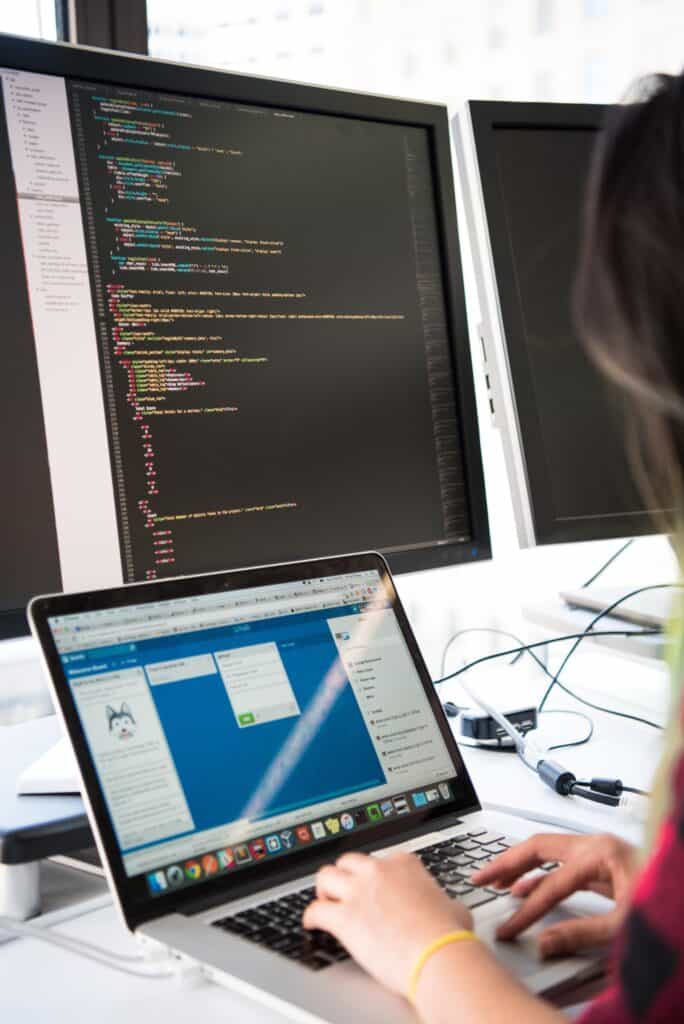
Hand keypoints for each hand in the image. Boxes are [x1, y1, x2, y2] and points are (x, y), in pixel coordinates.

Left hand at [303, 851, 472, 995]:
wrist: (437, 954)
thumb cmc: (448, 935)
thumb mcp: (454, 908)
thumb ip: (444, 902)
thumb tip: (449, 910)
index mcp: (403, 864)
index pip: (380, 860)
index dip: (375, 876)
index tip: (374, 887)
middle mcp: (378, 871)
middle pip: (348, 862)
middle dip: (345, 876)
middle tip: (344, 890)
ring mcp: (359, 891)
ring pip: (326, 876)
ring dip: (324, 889)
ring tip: (325, 901)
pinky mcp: (344, 917)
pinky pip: (315, 910)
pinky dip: (310, 917)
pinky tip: (312, 923)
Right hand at [471, 832, 638, 957]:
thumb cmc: (666, 903)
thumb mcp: (624, 924)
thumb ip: (581, 934)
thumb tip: (543, 943)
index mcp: (600, 852)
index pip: (551, 882)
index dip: (527, 910)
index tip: (509, 929)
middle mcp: (596, 845)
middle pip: (539, 848)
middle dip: (507, 863)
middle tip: (480, 878)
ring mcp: (600, 853)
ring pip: (548, 853)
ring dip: (520, 867)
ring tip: (495, 882)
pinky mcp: (604, 866)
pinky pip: (562, 865)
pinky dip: (541, 876)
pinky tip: (526, 890)